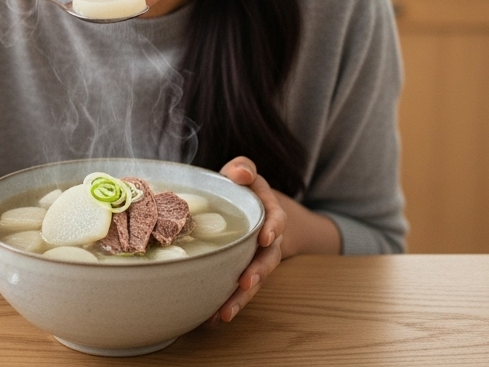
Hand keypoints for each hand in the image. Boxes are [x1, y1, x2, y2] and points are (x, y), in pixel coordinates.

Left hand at [211, 156, 287, 323]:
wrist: (249, 211)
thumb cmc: (242, 190)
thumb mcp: (244, 174)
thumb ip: (243, 170)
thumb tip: (239, 173)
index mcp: (269, 213)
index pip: (276, 219)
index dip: (273, 227)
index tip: (265, 236)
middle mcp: (268, 241)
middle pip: (268, 259)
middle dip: (258, 272)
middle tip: (245, 283)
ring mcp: (257, 260)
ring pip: (255, 281)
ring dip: (241, 298)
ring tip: (225, 313)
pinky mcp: (244, 274)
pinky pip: (240, 291)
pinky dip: (228, 303)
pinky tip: (211, 319)